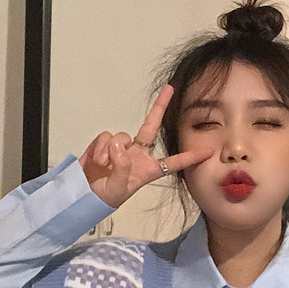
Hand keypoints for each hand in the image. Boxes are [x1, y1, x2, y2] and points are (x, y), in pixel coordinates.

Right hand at [78, 85, 212, 207]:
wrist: (81, 195)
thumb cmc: (102, 198)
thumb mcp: (117, 189)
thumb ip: (121, 167)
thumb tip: (120, 146)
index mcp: (147, 170)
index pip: (173, 162)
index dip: (190, 157)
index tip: (207, 151)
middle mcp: (137, 156)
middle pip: (150, 128)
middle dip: (159, 107)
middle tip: (169, 89)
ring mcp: (120, 149)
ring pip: (121, 136)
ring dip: (110, 151)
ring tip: (103, 167)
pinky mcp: (105, 144)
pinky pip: (105, 137)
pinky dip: (100, 149)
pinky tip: (96, 161)